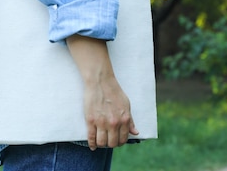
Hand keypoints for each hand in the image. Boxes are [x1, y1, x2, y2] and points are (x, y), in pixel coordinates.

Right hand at [66, 34, 138, 150]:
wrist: (100, 81)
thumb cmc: (114, 91)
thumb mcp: (126, 105)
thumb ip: (130, 120)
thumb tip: (135, 132)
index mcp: (124, 119)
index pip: (123, 139)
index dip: (119, 142)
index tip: (116, 141)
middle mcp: (114, 123)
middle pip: (112, 143)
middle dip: (110, 144)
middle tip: (107, 141)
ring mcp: (101, 123)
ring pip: (101, 142)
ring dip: (101, 144)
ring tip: (100, 142)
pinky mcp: (90, 120)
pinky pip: (91, 137)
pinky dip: (91, 144)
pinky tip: (92, 145)